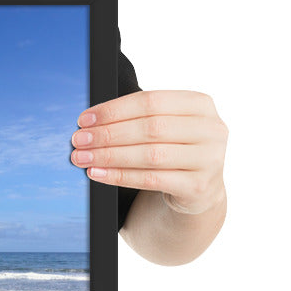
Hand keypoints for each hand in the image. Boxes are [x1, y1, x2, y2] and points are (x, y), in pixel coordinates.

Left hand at [70, 90, 227, 214]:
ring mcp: (209, 159)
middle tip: (79, 140)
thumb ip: (137, 117)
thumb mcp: (164, 126)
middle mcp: (211, 129)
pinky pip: (151, 180)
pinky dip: (119, 176)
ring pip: (150, 155)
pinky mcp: (199, 186)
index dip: (114, 110)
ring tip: (82, 158)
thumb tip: (89, 121)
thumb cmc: (173, 149)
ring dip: (109, 156)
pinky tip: (97, 174)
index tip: (84, 119)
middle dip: (108, 134)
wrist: (198, 188)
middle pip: (150, 128)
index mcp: (200, 104)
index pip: (151, 101)